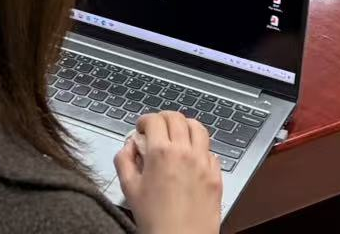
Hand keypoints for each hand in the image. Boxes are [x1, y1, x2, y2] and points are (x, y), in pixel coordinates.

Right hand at [115, 111, 221, 233]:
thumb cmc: (156, 221)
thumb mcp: (129, 189)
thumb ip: (124, 160)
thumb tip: (129, 145)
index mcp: (161, 152)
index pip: (154, 119)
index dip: (145, 120)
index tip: (142, 128)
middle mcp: (185, 152)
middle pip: (177, 117)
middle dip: (164, 118)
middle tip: (157, 128)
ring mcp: (203, 163)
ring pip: (199, 128)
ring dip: (186, 127)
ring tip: (178, 136)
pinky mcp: (216, 176)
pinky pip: (211, 151)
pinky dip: (201, 148)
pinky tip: (192, 158)